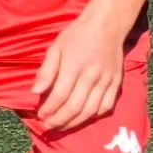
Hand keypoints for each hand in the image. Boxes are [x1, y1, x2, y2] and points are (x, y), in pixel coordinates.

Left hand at [34, 14, 128, 132]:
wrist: (106, 26)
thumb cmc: (77, 36)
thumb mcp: (55, 48)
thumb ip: (46, 71)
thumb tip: (36, 92)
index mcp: (74, 66)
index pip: (60, 96)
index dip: (49, 109)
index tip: (40, 116)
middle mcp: (92, 76)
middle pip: (75, 107)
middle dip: (59, 120)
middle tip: (48, 126)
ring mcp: (106, 81)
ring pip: (90, 110)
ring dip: (75, 122)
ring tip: (62, 127)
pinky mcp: (116, 83)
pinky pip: (106, 106)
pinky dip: (94, 116)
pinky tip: (82, 119)